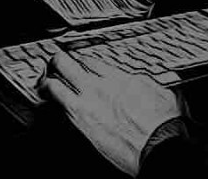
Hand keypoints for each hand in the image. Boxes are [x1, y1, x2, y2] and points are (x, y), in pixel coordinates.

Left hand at [37, 52, 182, 176]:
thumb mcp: (160, 91)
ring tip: (44, 84)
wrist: (160, 147)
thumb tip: (138, 82)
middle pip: (66, 65)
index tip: (79, 61)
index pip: (90, 61)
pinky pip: (60, 113)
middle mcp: (99, 89)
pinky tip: (51, 108)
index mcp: (118, 78)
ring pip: (56, 88)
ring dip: (47, 84)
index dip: (81, 60)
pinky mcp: (82, 129)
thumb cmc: (163, 123)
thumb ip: (143, 83)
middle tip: (53, 62)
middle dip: (57, 61)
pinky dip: (54, 107)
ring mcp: (87, 108)